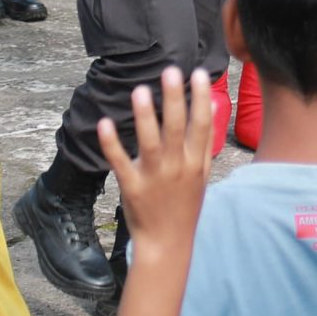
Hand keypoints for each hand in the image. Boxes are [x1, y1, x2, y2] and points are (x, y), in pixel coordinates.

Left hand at [99, 68, 214, 272]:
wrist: (167, 244)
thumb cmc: (185, 205)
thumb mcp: (202, 172)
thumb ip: (205, 140)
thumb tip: (212, 106)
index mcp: (194, 162)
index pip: (201, 125)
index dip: (201, 98)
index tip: (200, 73)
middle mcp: (176, 167)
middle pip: (176, 128)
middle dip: (174, 99)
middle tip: (170, 71)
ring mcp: (154, 178)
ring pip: (149, 143)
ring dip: (144, 117)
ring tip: (139, 91)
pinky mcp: (132, 188)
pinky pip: (120, 163)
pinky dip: (112, 145)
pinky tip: (104, 124)